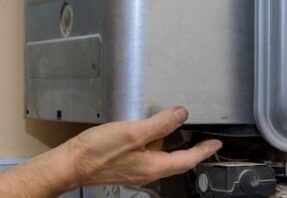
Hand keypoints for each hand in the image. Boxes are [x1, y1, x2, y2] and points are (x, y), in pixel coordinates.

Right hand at [0, 107, 220, 196]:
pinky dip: (154, 142)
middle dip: (189, 148)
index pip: (187, 160)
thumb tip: (182, 114)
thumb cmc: (99, 151)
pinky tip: (149, 129)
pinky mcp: (123, 164)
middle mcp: (147, 172)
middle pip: (175, 160)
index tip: (216, 144)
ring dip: (170, 143)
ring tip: (176, 125)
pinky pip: (146, 153)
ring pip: (160, 156)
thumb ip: (159, 124)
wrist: (69, 164)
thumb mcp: (133, 133)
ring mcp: (135, 169)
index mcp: (154, 167)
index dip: (204, 151)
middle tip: (202, 135)